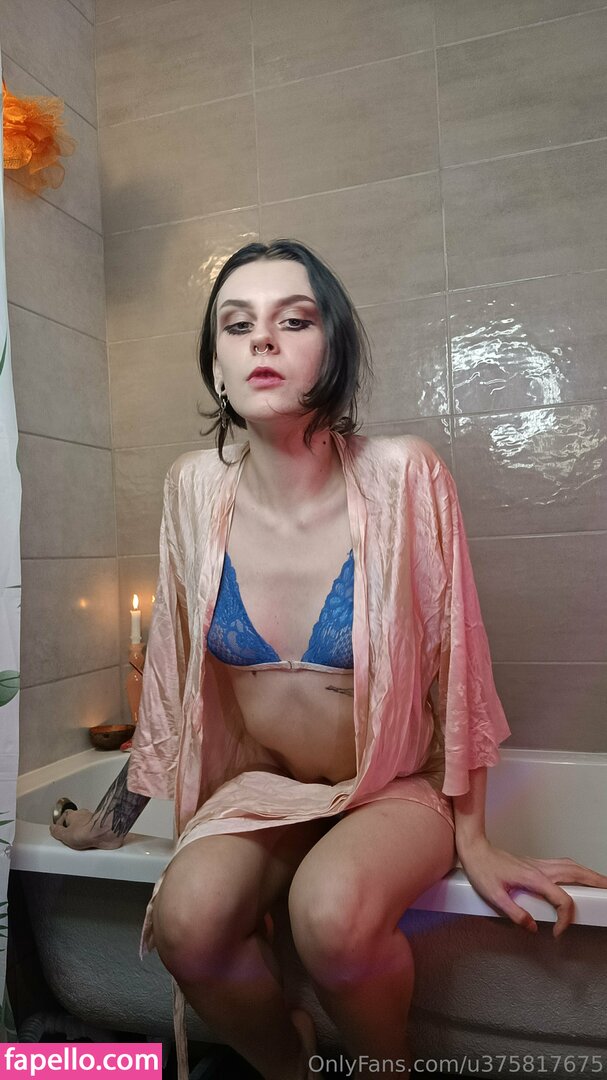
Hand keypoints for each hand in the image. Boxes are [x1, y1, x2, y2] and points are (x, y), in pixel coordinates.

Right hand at [49, 808, 123, 849]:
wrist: (106, 832)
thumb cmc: (88, 831)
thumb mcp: (65, 835)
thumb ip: (57, 832)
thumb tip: (52, 829)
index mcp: (73, 815)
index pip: (64, 817)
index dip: (60, 824)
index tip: (58, 831)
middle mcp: (84, 816)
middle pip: (75, 822)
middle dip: (72, 831)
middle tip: (69, 840)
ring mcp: (94, 822)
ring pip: (85, 828)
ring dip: (83, 835)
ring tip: (80, 845)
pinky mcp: (102, 829)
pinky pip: (94, 834)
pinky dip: (92, 839)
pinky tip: (90, 846)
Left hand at [457, 837, 606, 937]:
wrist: (475, 850)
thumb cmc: (482, 869)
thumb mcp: (494, 896)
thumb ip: (515, 914)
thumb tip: (534, 927)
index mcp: (533, 878)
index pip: (562, 899)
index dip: (565, 918)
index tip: (558, 931)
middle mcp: (540, 869)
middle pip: (576, 874)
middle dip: (595, 883)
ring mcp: (539, 864)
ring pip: (571, 867)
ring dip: (588, 875)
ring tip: (601, 884)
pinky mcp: (536, 863)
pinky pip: (563, 865)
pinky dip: (577, 870)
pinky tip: (579, 876)